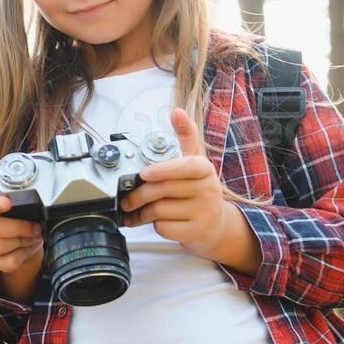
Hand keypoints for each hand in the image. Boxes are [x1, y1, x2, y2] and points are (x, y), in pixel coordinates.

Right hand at [0, 164, 44, 273]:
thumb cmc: (10, 208)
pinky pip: (7, 262)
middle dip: (18, 226)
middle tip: (35, 225)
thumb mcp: (4, 187)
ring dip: (22, 240)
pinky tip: (28, 246)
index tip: (8, 202)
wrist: (16, 230)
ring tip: (34, 234)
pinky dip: (22, 254)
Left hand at [120, 107, 230, 260]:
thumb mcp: (195, 163)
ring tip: (136, 212)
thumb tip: (177, 111)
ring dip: (142, 213)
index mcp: (204, 169)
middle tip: (127, 200)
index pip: (186, 166)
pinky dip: (154, 226)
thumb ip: (186, 137)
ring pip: (160, 210)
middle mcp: (208, 190)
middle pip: (163, 190)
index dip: (163, 170)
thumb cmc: (199, 190)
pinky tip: (154, 222)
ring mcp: (205, 212)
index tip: (144, 174)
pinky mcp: (197, 232)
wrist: (216, 226)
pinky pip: (165, 228)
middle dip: (138, 196)